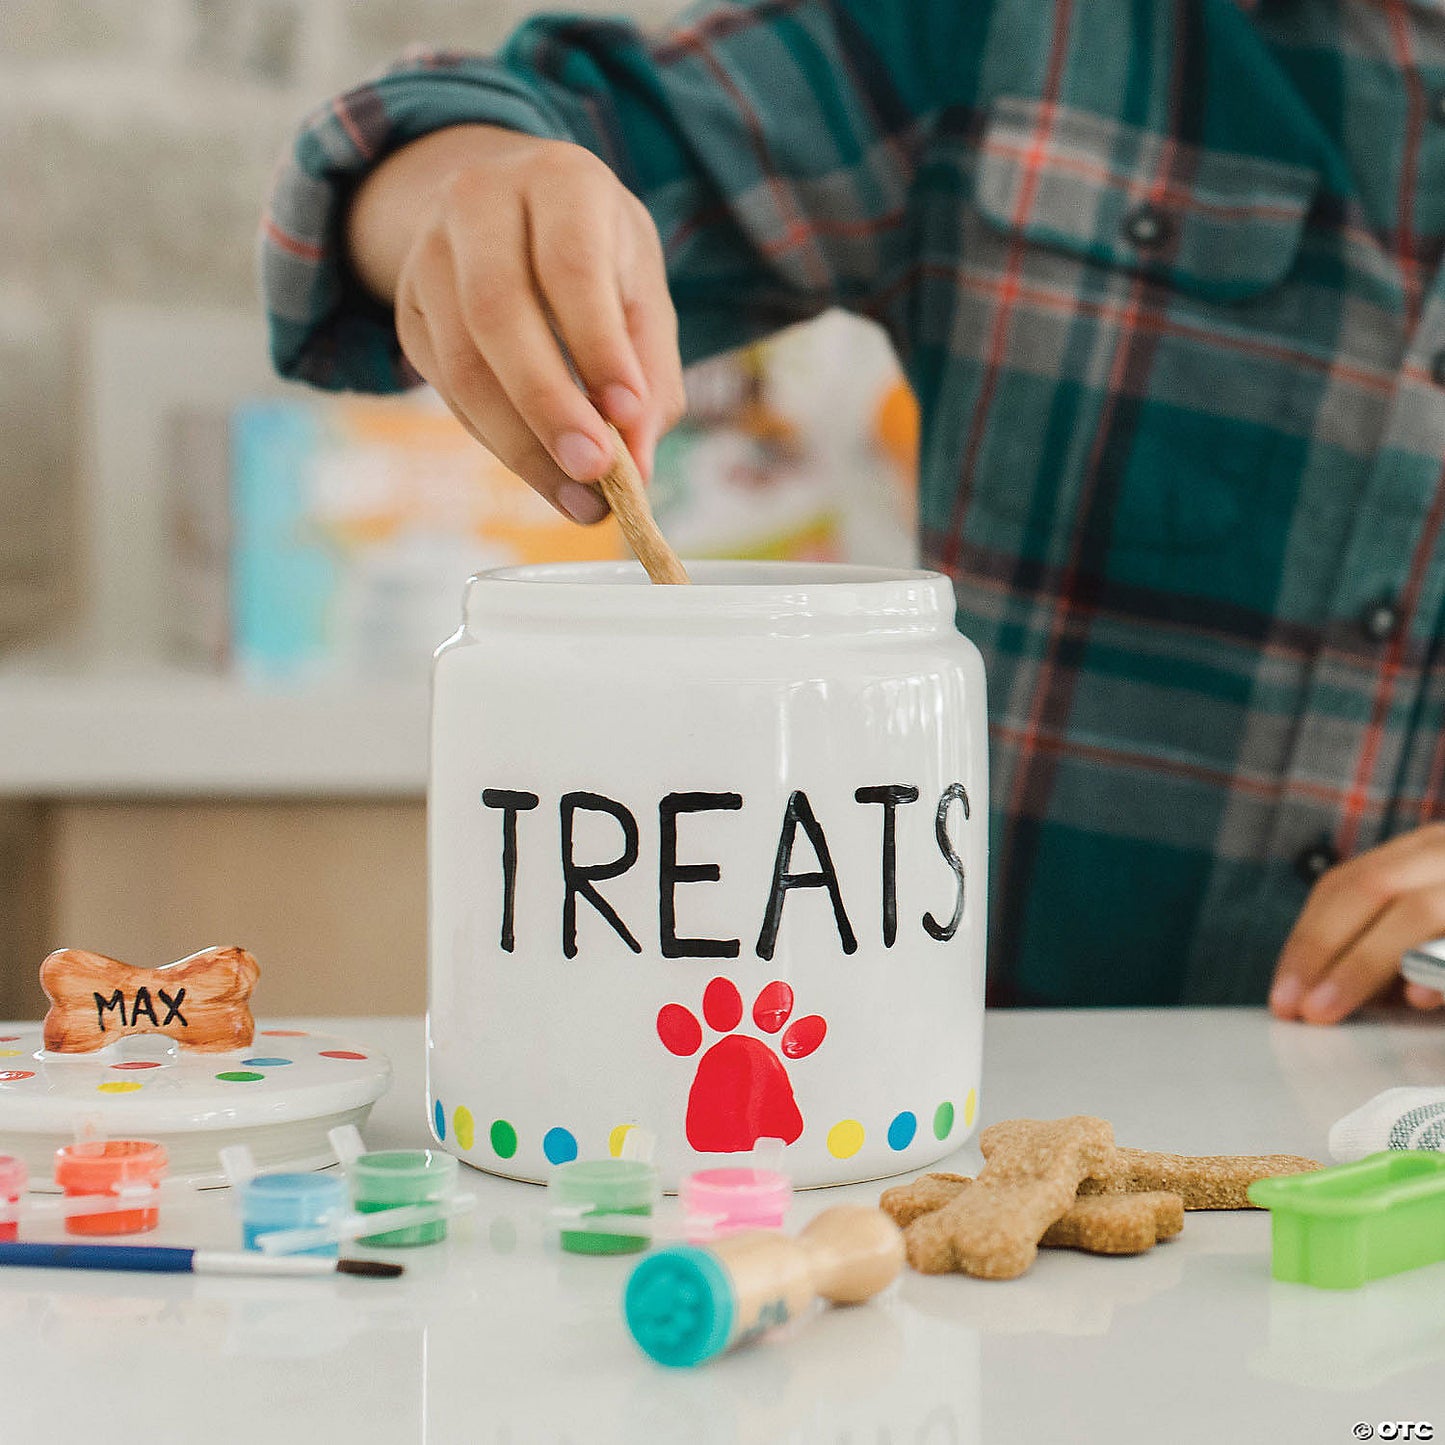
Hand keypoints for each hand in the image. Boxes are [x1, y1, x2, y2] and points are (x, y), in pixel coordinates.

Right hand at [346, 124, 685, 522]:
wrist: (513, 209)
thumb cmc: (599, 256)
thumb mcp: (642, 290)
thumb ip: (650, 372)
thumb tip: (637, 466)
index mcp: (558, 180)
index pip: (570, 265)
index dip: (598, 345)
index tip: (628, 417)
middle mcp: (480, 204)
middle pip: (498, 313)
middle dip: (550, 405)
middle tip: (596, 473)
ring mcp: (430, 256)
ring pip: (463, 363)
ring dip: (522, 444)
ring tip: (580, 500)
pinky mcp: (408, 311)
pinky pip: (448, 390)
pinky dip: (500, 442)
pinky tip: (545, 475)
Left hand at [1269, 824, 1444, 1022]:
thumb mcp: (1419, 922)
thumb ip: (1377, 942)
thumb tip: (1311, 991)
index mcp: (1422, 852)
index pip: (1347, 886)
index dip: (1309, 938)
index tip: (1282, 991)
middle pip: (1372, 888)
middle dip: (1323, 950)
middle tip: (1296, 1008)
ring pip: (1417, 911)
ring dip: (1363, 964)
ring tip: (1325, 1008)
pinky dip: (1439, 970)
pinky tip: (1417, 996)